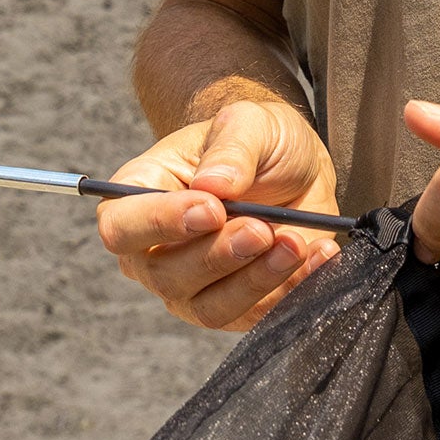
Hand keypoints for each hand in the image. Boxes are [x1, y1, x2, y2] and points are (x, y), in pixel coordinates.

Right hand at [97, 98, 342, 332]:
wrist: (293, 166)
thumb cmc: (256, 139)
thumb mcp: (249, 122)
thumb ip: (232, 148)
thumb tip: (214, 185)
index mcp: (140, 195)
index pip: (122, 226)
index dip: (161, 224)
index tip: (213, 209)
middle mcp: (155, 251)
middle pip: (167, 275)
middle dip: (219, 255)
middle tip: (262, 228)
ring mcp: (191, 287)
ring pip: (209, 307)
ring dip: (256, 280)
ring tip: (295, 244)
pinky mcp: (235, 308)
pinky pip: (255, 317)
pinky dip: (291, 291)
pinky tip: (318, 256)